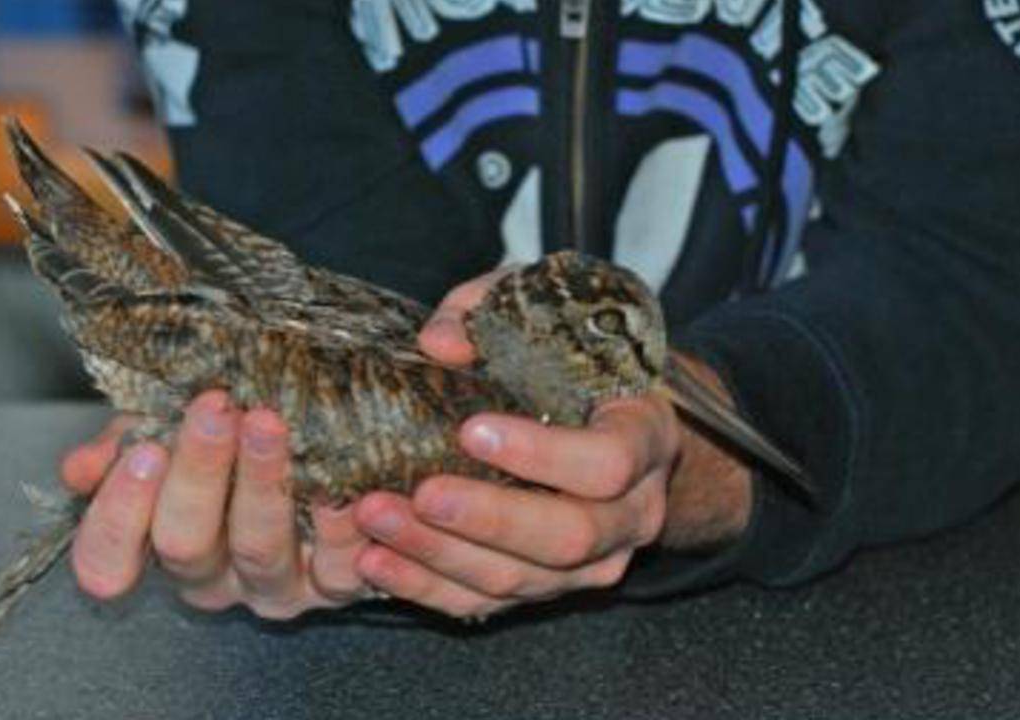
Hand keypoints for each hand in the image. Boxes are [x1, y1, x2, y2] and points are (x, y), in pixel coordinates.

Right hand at [60, 391, 371, 618]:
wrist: (318, 441)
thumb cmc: (230, 436)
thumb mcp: (168, 428)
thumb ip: (122, 443)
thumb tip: (81, 468)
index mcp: (156, 545)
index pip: (107, 560)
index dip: (118, 515)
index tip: (143, 450)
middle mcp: (211, 578)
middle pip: (185, 543)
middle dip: (197, 472)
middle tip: (213, 408)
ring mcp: (272, 587)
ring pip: (259, 548)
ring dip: (262, 482)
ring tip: (268, 422)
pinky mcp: (334, 586)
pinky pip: (340, 568)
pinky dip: (342, 525)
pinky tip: (345, 483)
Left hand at [351, 271, 752, 617]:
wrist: (606, 421)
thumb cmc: (571, 360)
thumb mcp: (541, 314)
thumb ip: (487, 313)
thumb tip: (439, 345)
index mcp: (644, 437)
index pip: (608, 462)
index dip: (542, 454)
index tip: (471, 430)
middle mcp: (632, 512)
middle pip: (569, 535)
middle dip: (486, 517)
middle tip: (420, 492)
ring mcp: (594, 561)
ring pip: (521, 578)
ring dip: (439, 553)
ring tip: (375, 517)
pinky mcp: (547, 588)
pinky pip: (487, 603)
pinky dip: (425, 586)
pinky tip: (375, 560)